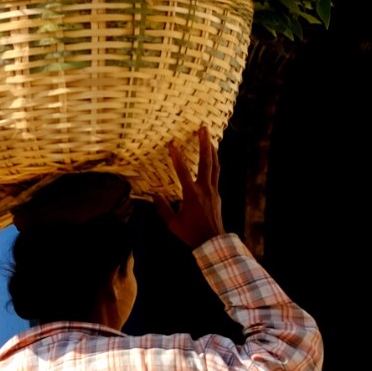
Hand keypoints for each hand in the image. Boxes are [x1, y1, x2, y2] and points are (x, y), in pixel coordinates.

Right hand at [157, 126, 224, 247]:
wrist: (212, 241)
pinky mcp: (217, 194)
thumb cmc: (191, 233)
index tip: (172, 143)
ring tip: (209, 138)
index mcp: (192, 195)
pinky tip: (211, 158)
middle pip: (206, 162)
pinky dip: (214, 163)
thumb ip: (162, 208)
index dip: (176, 157)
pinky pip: (216, 174)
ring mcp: (213, 190)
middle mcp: (205, 189)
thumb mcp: (172, 223)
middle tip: (203, 128)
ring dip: (212, 150)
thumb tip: (154, 195)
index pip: (182, 172)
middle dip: (204, 143)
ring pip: (215, 166)